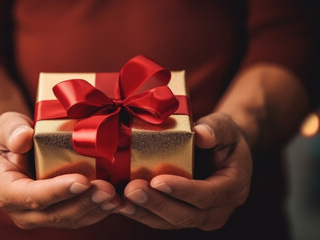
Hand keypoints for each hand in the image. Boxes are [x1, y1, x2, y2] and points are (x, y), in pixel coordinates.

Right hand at [0, 112, 119, 228]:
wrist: (18, 147)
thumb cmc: (11, 135)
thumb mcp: (6, 126)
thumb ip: (11, 131)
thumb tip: (22, 138)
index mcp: (6, 191)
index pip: (31, 196)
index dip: (58, 191)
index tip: (82, 180)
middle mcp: (22, 211)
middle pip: (55, 213)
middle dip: (84, 202)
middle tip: (108, 189)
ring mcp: (41, 216)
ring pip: (71, 219)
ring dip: (95, 209)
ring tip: (116, 196)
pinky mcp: (59, 213)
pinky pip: (80, 217)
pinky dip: (99, 210)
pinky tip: (116, 201)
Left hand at [117, 112, 251, 229]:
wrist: (220, 151)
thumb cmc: (222, 137)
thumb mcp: (225, 126)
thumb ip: (216, 129)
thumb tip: (201, 134)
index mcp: (233, 188)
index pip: (208, 195)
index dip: (182, 189)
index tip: (157, 180)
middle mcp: (218, 210)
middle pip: (186, 215)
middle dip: (157, 204)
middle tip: (132, 190)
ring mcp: (199, 217)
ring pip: (169, 222)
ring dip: (144, 212)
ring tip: (121, 200)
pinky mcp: (182, 216)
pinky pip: (160, 220)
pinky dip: (140, 212)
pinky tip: (120, 203)